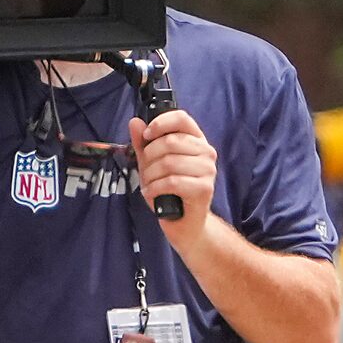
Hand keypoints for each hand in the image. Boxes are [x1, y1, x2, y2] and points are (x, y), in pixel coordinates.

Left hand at [129, 110, 217, 248]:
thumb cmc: (170, 191)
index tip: (146, 136)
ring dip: (151, 175)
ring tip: (149, 184)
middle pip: (170, 141)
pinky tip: (152, 194)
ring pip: (169, 162)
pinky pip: (172, 182)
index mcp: (196, 140)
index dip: (160, 123)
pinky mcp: (204, 188)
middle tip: (145, 171)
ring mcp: (208, 170)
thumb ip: (143, 143)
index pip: (181, 118)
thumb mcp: (152, 164)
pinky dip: (155, 188)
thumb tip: (135, 122)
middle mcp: (206, 152)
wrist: (184, 223)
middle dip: (149, 157)